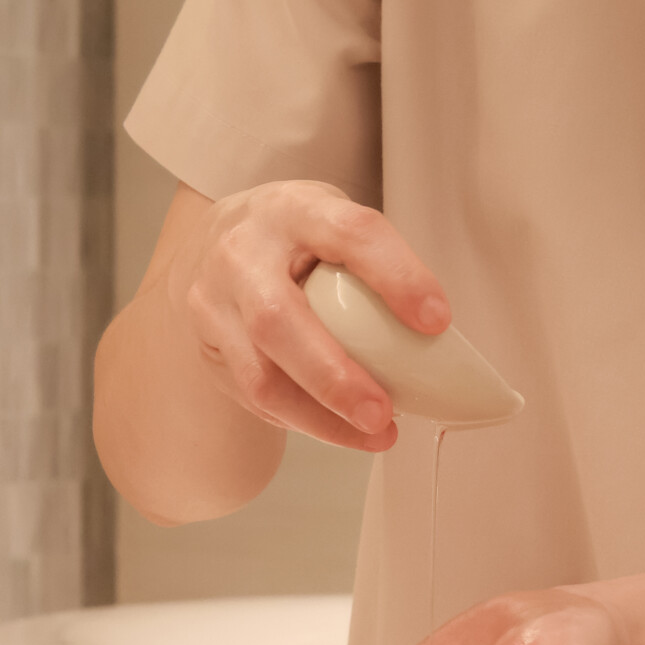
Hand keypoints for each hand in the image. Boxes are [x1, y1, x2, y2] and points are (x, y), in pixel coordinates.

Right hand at [170, 180, 449, 451]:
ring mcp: (213, 304)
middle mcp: (241, 253)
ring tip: (374, 434)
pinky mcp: (208, 349)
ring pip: (259, 375)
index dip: (396, 276)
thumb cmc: (294, 238)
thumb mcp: (331, 224)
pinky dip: (305, 421)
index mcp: (291, 210)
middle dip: (335, 377)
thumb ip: (371, 266)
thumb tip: (434, 339)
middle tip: (383, 413)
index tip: (437, 321)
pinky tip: (341, 430)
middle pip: (277, 320)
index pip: (349, 234)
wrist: (212, 243)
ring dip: (321, 417)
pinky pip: (254, 398)